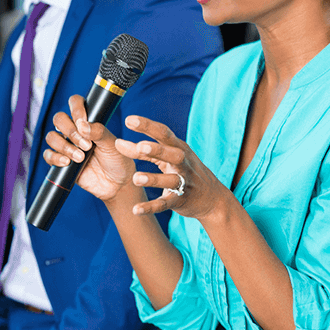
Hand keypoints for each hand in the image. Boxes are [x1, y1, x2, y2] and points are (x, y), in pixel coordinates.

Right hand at [43, 94, 136, 200]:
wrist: (116, 184)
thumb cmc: (117, 160)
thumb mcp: (112, 144)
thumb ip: (99, 132)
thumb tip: (82, 124)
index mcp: (88, 121)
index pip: (75, 103)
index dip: (76, 108)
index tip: (83, 121)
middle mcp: (75, 131)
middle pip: (59, 119)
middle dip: (70, 131)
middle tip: (86, 145)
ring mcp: (67, 145)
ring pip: (51, 137)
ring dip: (64, 146)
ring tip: (81, 157)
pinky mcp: (61, 161)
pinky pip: (48, 155)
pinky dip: (55, 158)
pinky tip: (68, 163)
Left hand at [114, 115, 228, 219]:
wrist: (211, 198)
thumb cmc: (185, 170)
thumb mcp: (168, 157)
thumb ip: (143, 151)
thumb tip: (118, 143)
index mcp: (179, 148)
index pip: (164, 134)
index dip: (147, 126)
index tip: (129, 120)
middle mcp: (183, 163)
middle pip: (172, 154)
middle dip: (157, 150)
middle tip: (140, 147)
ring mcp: (183, 182)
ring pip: (170, 180)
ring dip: (153, 179)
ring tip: (136, 178)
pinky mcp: (180, 200)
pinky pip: (164, 204)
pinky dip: (151, 207)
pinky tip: (136, 210)